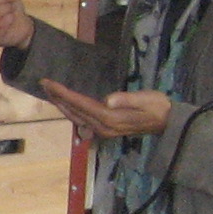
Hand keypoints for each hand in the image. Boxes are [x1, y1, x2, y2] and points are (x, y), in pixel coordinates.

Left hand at [39, 80, 172, 141]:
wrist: (169, 122)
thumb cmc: (158, 107)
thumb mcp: (146, 99)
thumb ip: (127, 99)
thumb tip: (108, 100)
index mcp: (111, 118)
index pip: (81, 104)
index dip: (63, 93)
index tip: (49, 83)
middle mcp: (103, 127)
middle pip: (74, 111)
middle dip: (57, 98)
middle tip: (43, 84)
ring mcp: (103, 130)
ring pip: (76, 117)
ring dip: (61, 105)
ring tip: (49, 92)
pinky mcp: (106, 129)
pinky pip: (82, 120)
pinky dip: (70, 110)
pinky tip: (65, 104)